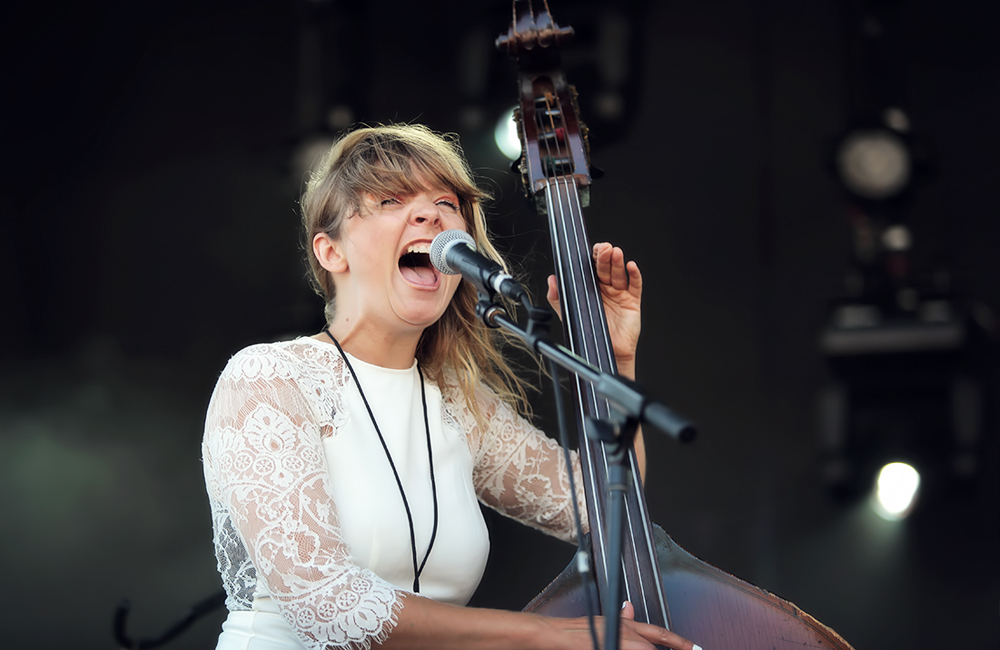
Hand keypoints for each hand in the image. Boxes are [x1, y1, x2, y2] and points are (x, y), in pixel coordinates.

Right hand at [542, 601, 697, 649]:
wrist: (558, 636)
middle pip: (656, 644)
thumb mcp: (604, 621)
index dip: (681, 642)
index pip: (662, 635)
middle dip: (674, 647)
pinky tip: (622, 649)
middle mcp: (630, 637)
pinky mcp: (612, 649)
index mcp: (629, 627)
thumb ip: (622, 619)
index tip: (694, 648)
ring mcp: (621, 645)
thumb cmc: (577, 632)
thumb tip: (630, 608)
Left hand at [547, 242, 641, 378]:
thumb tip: (551, 281)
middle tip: (604, 249)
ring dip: (617, 262)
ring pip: (619, 274)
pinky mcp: (632, 302)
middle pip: (606, 268)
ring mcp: (619, 295)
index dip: (593, 257)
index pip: (593, 268)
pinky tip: (630, 266)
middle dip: (605, 257)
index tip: (593, 249)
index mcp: (591, 288)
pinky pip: (635, 285)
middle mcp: (606, 289)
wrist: (601, 354)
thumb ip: (558, 298)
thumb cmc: (588, 334)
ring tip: (615, 253)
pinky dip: (634, 275)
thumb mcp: (569, 314)